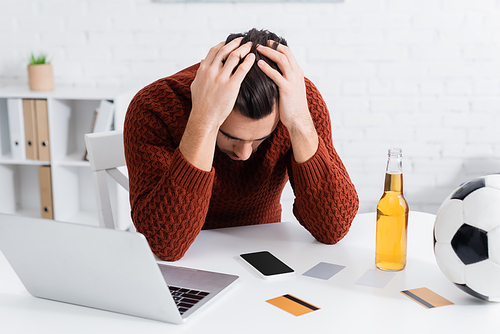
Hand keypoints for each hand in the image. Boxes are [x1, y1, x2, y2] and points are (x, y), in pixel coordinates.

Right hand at [190, 38, 254, 127]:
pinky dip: (248, 61)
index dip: (224, 44)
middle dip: (236, 43)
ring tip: (251, 46)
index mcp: (203, 69)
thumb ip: (200, 72)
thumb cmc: (200, 103)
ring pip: (234, 56)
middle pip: (225, 50)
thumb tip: (202, 61)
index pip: (214, 50)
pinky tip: (253, 57)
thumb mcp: (196, 84)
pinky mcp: (231, 86)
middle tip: (244, 39)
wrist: (204, 118)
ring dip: (244, 49)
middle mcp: (211, 70)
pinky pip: (242, 69)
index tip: (232, 41)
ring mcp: (221, 78)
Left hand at [257, 42, 317, 162]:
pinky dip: (267, 68)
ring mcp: (293, 80)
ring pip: (281, 60)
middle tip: (259, 42)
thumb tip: (271, 73)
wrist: (299, 120)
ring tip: (257, 49)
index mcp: (297, 72)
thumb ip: (283, 78)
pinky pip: (276, 75)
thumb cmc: (291, 106)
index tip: (265, 43)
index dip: (276, 46)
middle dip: (271, 45)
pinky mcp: (287, 89)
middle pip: (285, 52)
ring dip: (268, 52)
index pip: (288, 52)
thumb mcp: (290, 88)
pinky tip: (258, 64)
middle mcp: (296, 73)